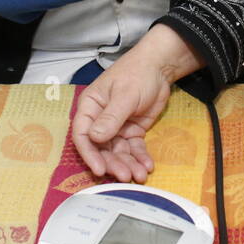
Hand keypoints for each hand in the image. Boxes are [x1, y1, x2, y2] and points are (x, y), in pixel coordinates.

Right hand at [70, 25, 202, 181]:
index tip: (100, 169)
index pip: (82, 135)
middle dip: (113, 163)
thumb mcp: (125, 95)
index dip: (89, 154)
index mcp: (90, 107)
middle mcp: (100, 120)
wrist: (160, 67)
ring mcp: (116, 128)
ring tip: (140, 175)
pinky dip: (140, 158)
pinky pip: (134, 149)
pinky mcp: (132, 132)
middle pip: (101, 148)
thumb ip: (111, 117)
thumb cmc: (137, 74)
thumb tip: (95, 138)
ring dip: (127, 165)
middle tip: (125, 176)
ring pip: (118, 152)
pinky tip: (147, 166)